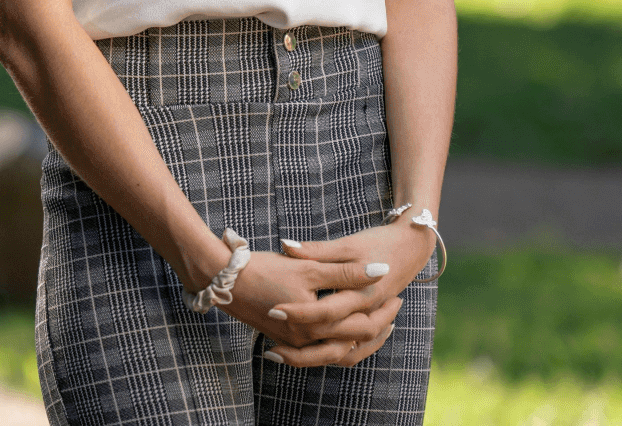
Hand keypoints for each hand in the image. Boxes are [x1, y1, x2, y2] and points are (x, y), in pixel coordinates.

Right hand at [185, 242, 397, 358]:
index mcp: (316, 323)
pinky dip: (337, 343)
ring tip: (377, 324)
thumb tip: (380, 270)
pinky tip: (344, 330)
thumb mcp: (309, 267)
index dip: (383, 310)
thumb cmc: (264, 268)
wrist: (222, 277)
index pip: (362, 325)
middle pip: (353, 344)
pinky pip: (319, 351)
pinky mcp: (284, 339)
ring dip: (359, 341)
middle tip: (395, 311)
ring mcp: (294, 342)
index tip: (399, 294)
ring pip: (336, 353)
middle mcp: (306, 339)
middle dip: (377, 329)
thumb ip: (346, 272)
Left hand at [261, 216, 434, 365]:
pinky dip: (329, 354)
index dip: (299, 313)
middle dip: (302, 351)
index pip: (326, 311)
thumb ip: (317, 250)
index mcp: (362, 294)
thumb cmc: (380, 242)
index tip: (273, 311)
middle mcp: (367, 314)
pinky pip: (353, 349)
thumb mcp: (347, 244)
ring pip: (345, 353)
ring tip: (280, 355)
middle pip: (335, 344)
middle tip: (270, 351)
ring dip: (314, 358)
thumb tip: (286, 246)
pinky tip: (306, 350)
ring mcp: (370, 321)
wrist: (412, 246)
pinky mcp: (370, 323)